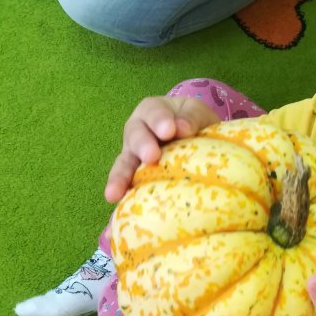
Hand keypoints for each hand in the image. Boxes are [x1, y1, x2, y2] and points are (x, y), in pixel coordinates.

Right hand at [104, 96, 219, 202]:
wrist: (200, 139)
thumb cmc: (195, 122)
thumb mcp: (197, 113)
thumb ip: (192, 117)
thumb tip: (183, 128)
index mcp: (153, 111)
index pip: (153, 112)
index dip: (159, 121)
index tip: (169, 130)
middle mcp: (138, 131)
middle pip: (135, 136)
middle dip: (142, 146)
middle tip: (152, 157)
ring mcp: (135, 155)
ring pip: (124, 163)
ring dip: (121, 176)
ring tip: (115, 191)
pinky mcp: (136, 176)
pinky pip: (128, 184)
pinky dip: (123, 193)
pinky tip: (117, 204)